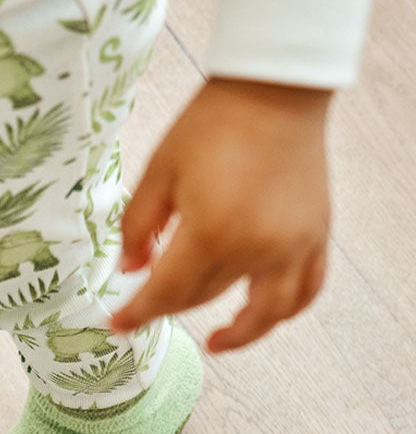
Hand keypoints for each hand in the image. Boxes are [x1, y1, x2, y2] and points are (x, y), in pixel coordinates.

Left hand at [108, 77, 332, 352]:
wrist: (274, 90)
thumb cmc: (211, 125)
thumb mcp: (158, 172)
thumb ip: (138, 226)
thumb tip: (130, 269)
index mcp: (212, 231)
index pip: (167, 290)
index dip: (138, 312)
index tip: (117, 325)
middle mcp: (258, 247)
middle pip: (205, 296)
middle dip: (169, 307)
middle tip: (144, 310)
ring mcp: (294, 245)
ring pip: (266, 312)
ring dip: (240, 333)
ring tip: (216, 343)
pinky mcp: (316, 234)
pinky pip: (306, 290)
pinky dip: (284, 310)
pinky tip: (263, 315)